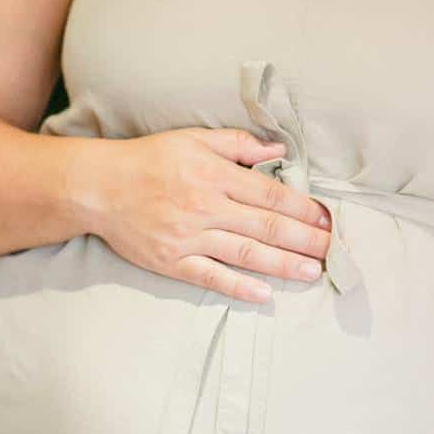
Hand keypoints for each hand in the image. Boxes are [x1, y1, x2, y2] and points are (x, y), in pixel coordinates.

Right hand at [86, 127, 332, 302]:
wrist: (100, 187)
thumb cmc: (151, 158)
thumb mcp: (194, 138)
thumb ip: (238, 144)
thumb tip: (278, 151)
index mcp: (214, 174)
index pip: (270, 195)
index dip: (303, 208)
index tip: (327, 218)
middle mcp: (205, 207)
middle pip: (266, 227)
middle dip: (305, 239)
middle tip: (333, 250)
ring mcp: (189, 237)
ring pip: (246, 254)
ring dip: (284, 264)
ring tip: (312, 272)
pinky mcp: (172, 262)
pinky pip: (211, 277)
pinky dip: (240, 287)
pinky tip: (265, 295)